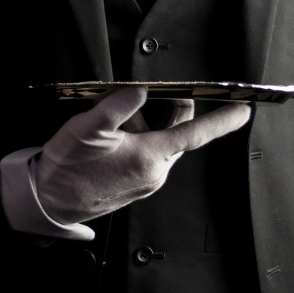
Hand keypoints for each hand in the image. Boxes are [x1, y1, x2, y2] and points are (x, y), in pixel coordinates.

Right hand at [34, 87, 250, 224]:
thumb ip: (115, 107)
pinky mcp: (136, 188)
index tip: (244, 110)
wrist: (49, 201)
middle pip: (178, 134)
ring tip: (116, 125)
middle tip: (144, 98)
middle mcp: (155, 173)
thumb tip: (139, 90)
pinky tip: (113, 141)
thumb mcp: (87, 128)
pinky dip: (139, 142)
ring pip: (161, 145)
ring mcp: (146, 183)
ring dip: (147, 127)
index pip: (195, 133)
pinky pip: (149, 158)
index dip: (222, 120)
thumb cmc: (67, 167)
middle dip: (166, 112)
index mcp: (149, 157)